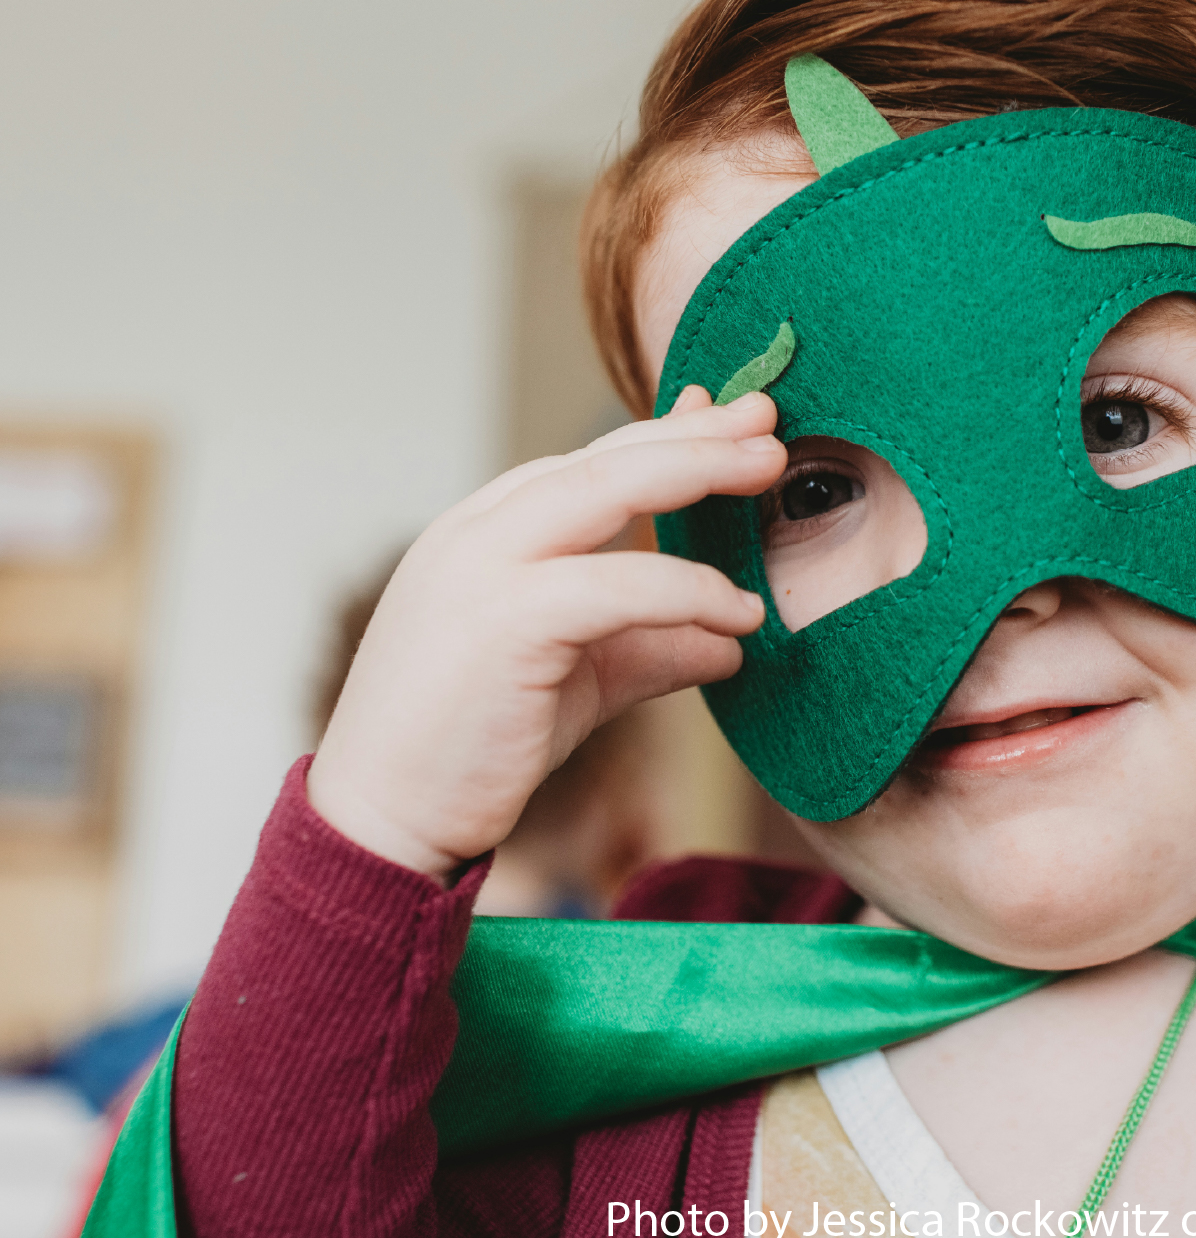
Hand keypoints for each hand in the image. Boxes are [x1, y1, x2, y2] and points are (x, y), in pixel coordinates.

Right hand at [307, 387, 784, 878]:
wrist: (382, 822)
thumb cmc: (470, 745)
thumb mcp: (578, 679)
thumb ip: (649, 646)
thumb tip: (729, 641)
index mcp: (485, 532)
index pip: (588, 464)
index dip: (667, 437)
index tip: (732, 420)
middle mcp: (478, 531)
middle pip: (605, 457)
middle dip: (696, 431)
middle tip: (769, 415)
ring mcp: (482, 567)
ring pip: (607, 488)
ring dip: (698, 470)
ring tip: (772, 467)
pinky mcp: (503, 621)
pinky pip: (618, 586)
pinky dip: (688, 591)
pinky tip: (740, 615)